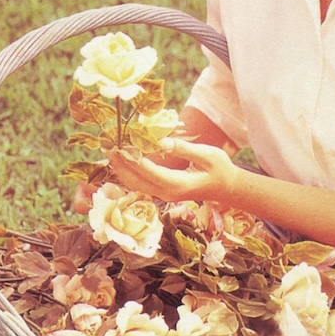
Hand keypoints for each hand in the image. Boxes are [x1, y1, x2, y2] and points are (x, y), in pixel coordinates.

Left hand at [106, 138, 237, 202]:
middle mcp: (166, 193)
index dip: (134, 158)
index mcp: (177, 185)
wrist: (227, 188)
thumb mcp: (208, 155)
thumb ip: (184, 149)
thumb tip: (162, 141)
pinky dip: (130, 170)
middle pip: (136, 180)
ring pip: (135, 183)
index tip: (121, 144)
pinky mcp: (162, 190)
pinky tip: (124, 158)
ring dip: (122, 167)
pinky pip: (141, 182)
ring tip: (110, 150)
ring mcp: (163, 194)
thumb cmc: (220, 169)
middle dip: (121, 163)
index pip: (149, 172)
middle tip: (108, 145)